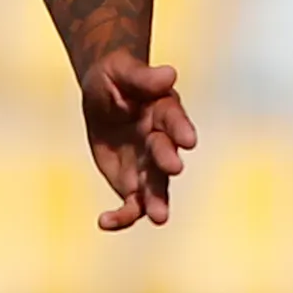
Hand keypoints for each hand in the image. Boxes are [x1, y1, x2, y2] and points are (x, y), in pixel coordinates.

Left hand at [80, 52, 195, 230]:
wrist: (104, 93)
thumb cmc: (116, 76)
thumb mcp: (121, 70)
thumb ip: (143, 76)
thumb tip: (169, 73)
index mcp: (164, 111)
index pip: (174, 120)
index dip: (180, 129)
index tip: (188, 140)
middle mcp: (161, 141)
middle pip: (165, 154)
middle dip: (167, 161)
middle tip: (173, 169)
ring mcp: (148, 165)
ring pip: (155, 187)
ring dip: (157, 201)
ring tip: (159, 217)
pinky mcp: (132, 183)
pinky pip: (131, 204)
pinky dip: (122, 216)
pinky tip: (106, 222)